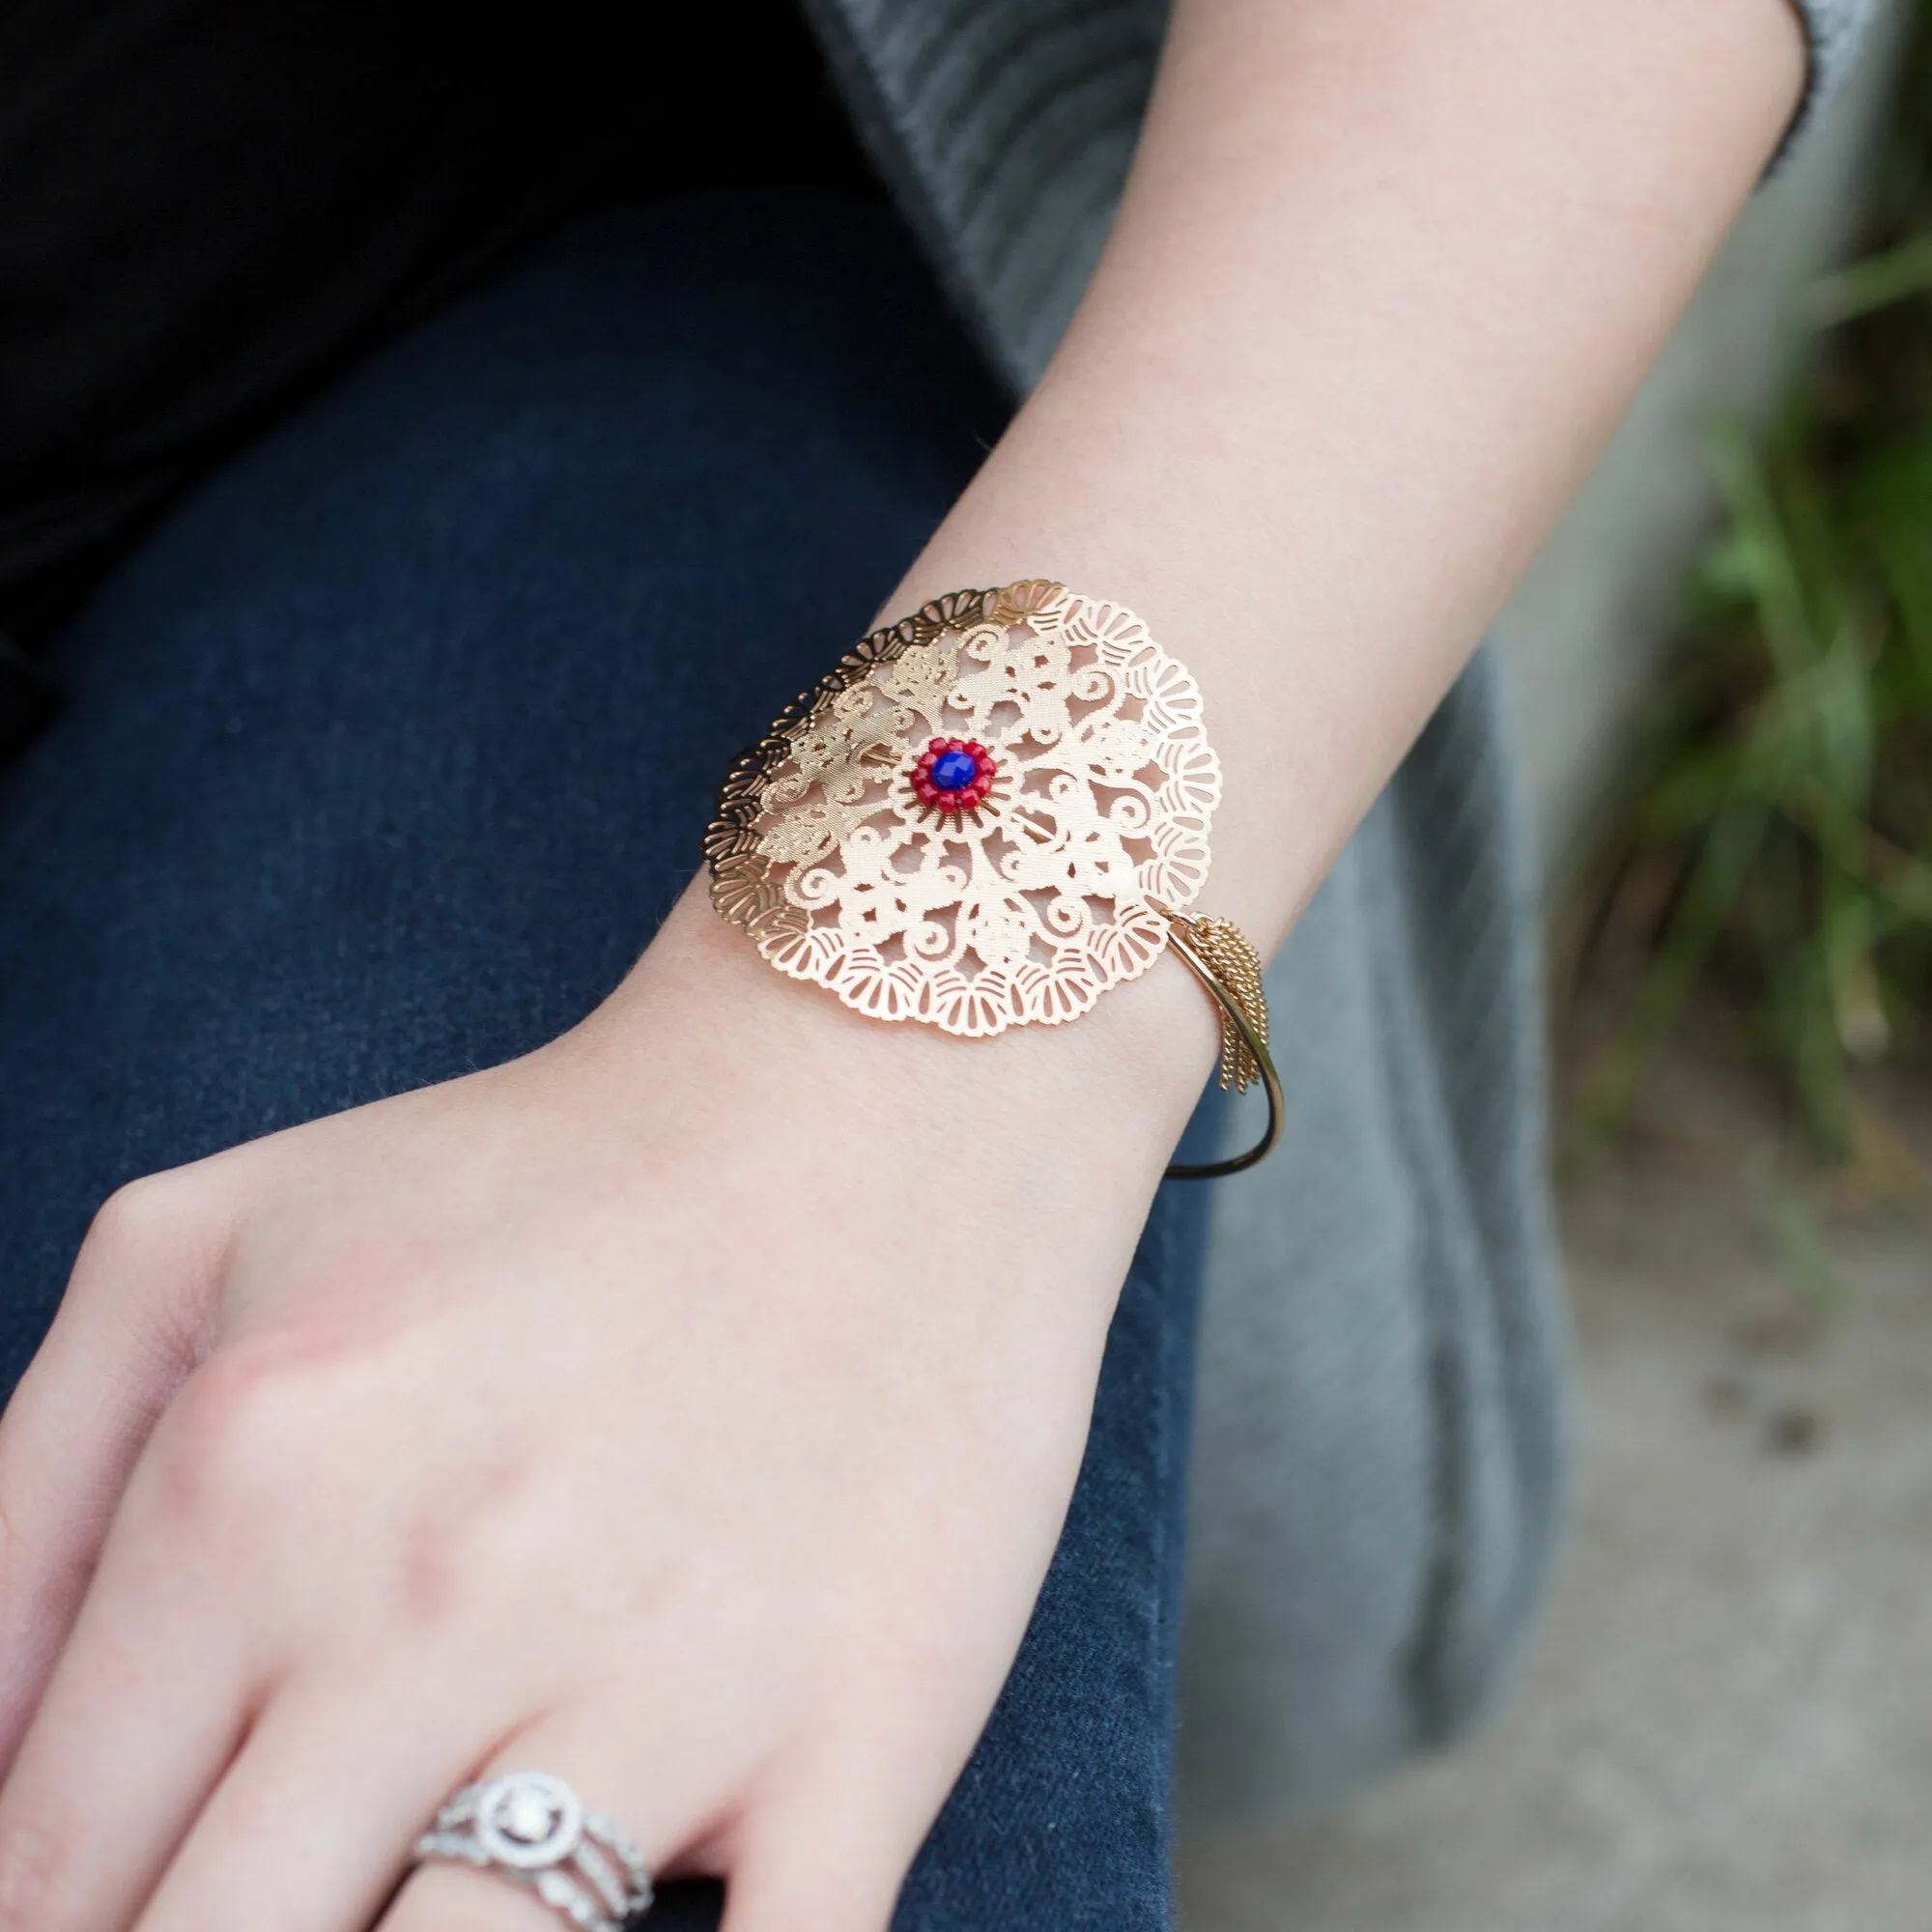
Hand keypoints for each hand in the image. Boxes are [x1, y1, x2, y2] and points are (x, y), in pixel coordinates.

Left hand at [0, 887, 1210, 1931]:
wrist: (876, 1093)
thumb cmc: (550, 1170)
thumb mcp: (204, 1241)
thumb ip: (21, 1497)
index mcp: (251, 1480)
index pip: (41, 1866)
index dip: (55, 1929)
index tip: (120, 1902)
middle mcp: (434, 1601)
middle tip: (263, 1896)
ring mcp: (662, 1688)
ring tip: (415, 1908)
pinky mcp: (858, 1736)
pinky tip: (649, 1929)